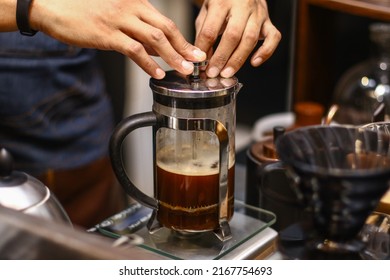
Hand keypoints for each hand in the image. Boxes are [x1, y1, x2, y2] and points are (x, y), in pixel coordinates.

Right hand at [29, 0, 205, 78]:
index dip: (183, 38)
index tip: (195, 52)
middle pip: (165, 28)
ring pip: (154, 38)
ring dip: (172, 56)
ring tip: (185, 70)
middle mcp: (130, 7)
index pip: (165, 21)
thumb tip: (156, 50)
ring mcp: (118, 19)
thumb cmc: (85, 11)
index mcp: (135, 2)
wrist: (53, 7)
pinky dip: (148, 62)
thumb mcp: (117, 17)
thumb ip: (138, 32)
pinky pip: (133, 49)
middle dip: (184, 46)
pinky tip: (158, 73)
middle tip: (198, 62)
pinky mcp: (106, 33)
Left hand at [194, 0, 280, 77]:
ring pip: (250, 39)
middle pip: (232, 35)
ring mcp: (258, 13)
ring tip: (227, 72)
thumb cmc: (223, 1)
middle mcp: (242, 6)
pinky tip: (254, 62)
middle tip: (214, 72)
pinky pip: (273, 37)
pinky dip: (265, 52)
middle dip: (222, 57)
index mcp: (221, 2)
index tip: (201, 63)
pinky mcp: (268, 20)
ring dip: (238, 60)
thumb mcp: (207, 11)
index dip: (204, 49)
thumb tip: (202, 58)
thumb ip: (203, 34)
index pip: (211, 29)